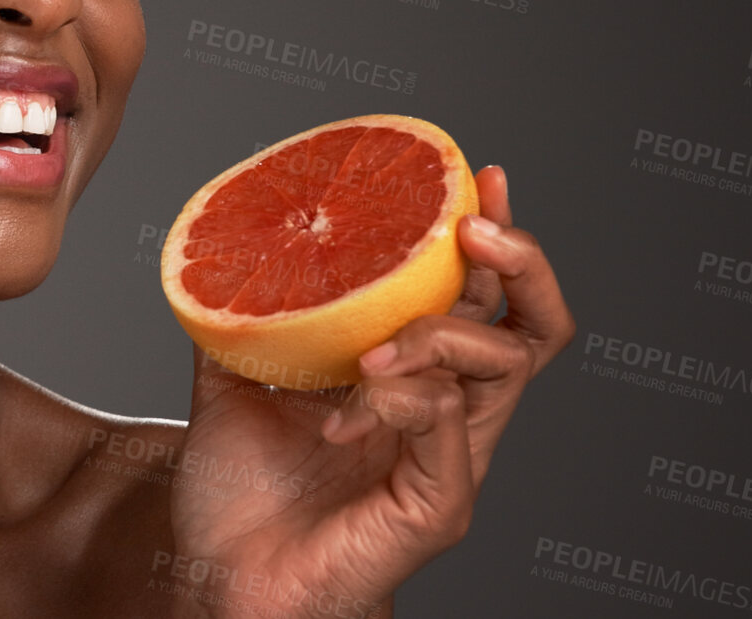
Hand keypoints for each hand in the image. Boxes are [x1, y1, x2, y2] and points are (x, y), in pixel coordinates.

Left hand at [163, 165, 575, 618]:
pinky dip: (403, 397)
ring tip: (374, 346)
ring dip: (439, 330)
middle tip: (471, 225)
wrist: (220, 585)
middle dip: (517, 260)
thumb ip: (241, 320)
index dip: (496, 237)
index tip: (480, 175)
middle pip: (531, 326)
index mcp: (416, 384)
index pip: (484, 300)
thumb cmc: (240, 502)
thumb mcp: (233, 384)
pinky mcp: (438, 504)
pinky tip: (350, 406)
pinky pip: (447, 425)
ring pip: (503, 365)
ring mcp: (450, 461)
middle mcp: (449, 417)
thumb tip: (222, 249)